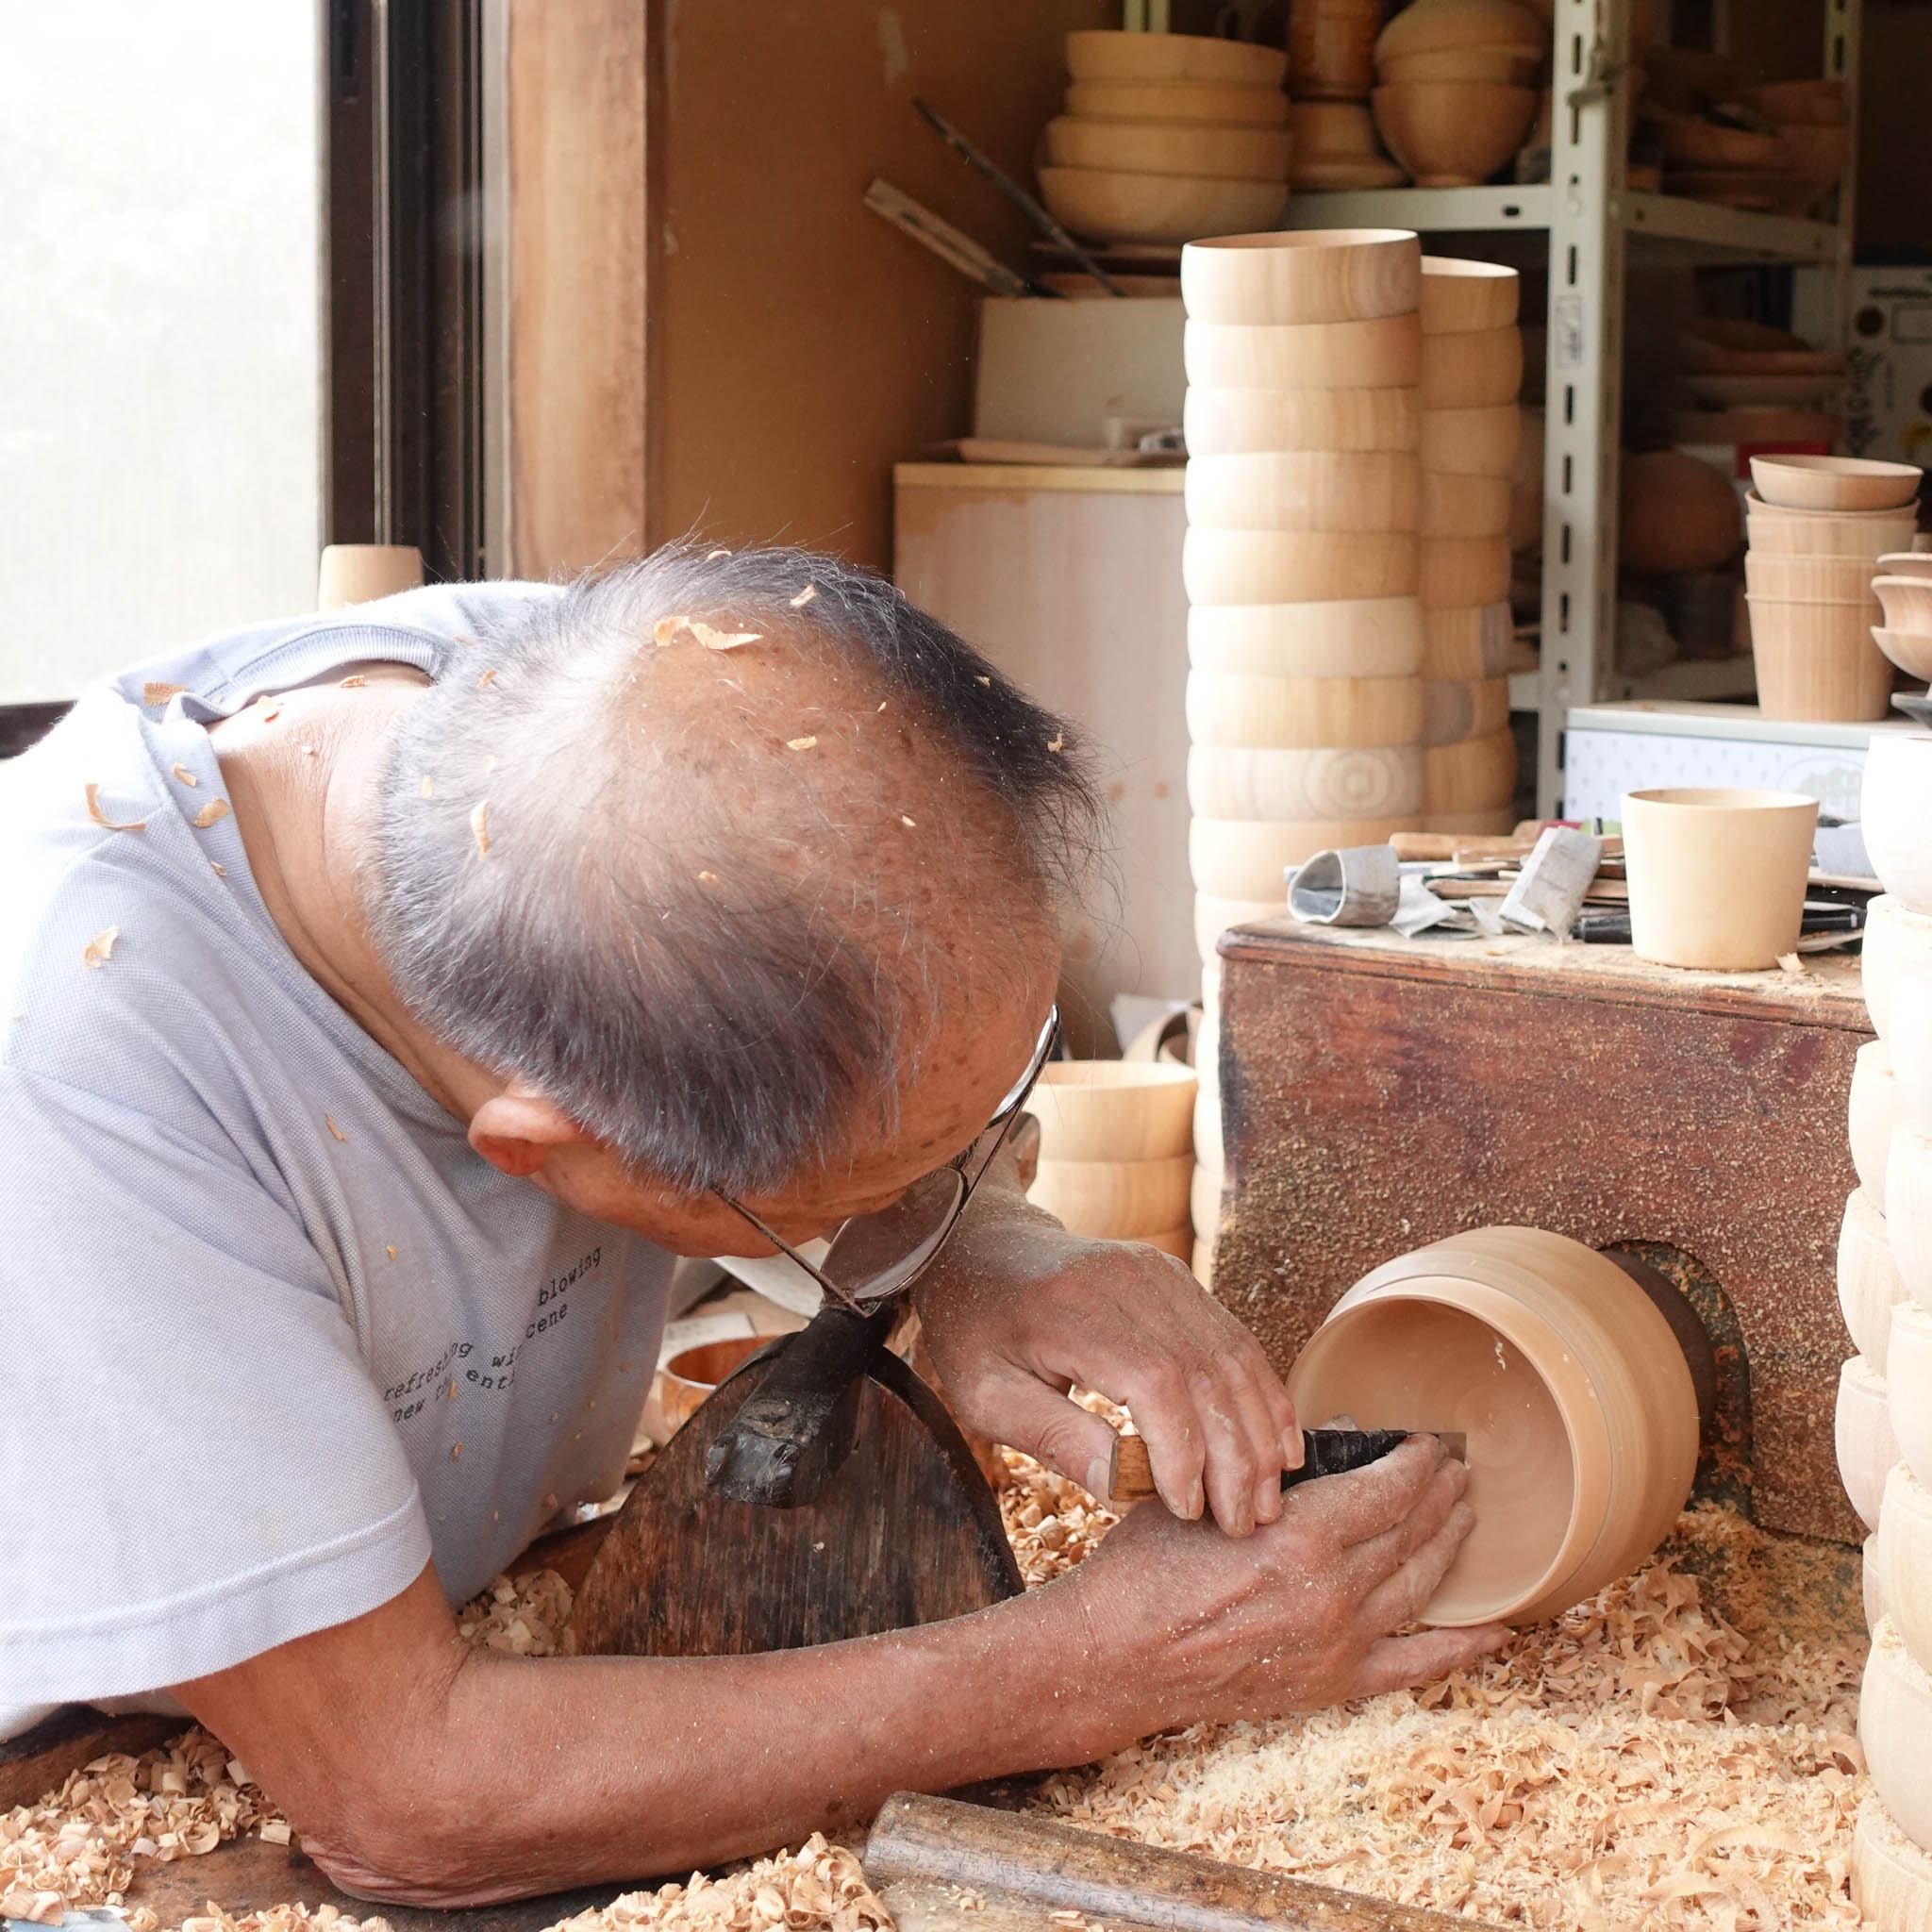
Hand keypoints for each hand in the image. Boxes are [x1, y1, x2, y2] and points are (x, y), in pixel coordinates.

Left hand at [914, 1200, 1301, 1537]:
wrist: (984, 1245)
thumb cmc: (975, 1325)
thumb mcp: (984, 1393)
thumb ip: (1053, 1436)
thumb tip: (1122, 1488)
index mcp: (1073, 1307)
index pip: (1155, 1380)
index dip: (1183, 1450)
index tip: (1186, 1509)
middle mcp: (1129, 1280)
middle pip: (1206, 1371)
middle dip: (1234, 1456)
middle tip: (1241, 1524)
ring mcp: (1161, 1274)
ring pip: (1232, 1357)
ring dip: (1259, 1433)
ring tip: (1265, 1500)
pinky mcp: (1178, 1280)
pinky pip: (1234, 1339)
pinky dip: (1261, 1396)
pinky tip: (1275, 1446)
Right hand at [1056, 1436, 1504, 1739]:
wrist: (1115, 1656)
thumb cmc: (1148, 1565)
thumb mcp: (1207, 1494)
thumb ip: (1278, 1470)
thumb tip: (1342, 1437)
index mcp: (1303, 1538)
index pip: (1389, 1490)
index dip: (1416, 1463)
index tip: (1427, 1444)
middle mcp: (1334, 1593)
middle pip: (1413, 1533)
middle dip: (1441, 1496)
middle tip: (1457, 1471)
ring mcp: (1339, 1644)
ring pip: (1420, 1585)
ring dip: (1451, 1545)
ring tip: (1466, 1515)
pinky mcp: (1332, 1684)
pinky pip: (1417, 1666)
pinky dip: (1461, 1648)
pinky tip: (1496, 1630)